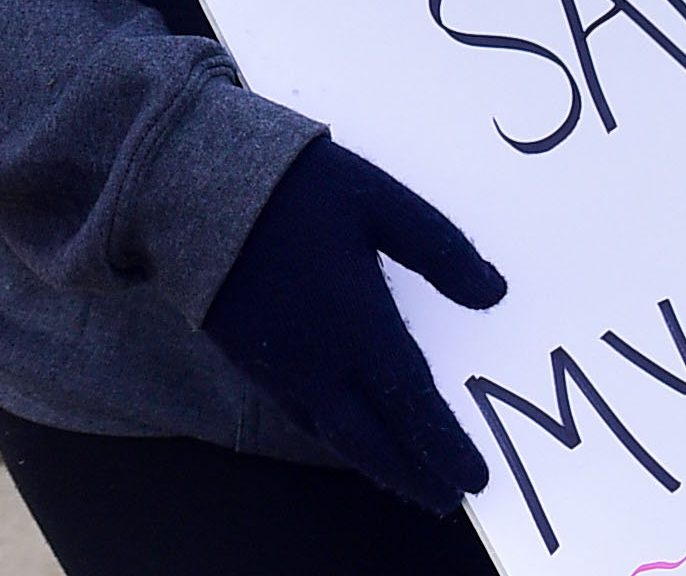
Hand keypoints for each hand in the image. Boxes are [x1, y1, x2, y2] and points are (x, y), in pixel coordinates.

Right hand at [198, 136, 504, 515]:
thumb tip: (494, 293)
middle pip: (372, 441)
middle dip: (413, 474)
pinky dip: (333, 436)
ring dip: (374, 462)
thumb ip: (440, 250)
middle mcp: (320, 363)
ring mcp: (279, 367)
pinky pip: (300, 415)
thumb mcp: (381, 202)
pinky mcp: (248, 358)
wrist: (192, 189)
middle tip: (445, 497)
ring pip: (333, 434)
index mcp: (360, 328)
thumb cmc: (294, 189)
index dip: (445, 448)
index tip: (475, 480)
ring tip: (405, 477)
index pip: (413, 407)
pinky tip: (342, 432)